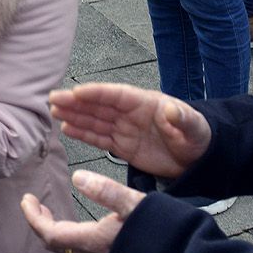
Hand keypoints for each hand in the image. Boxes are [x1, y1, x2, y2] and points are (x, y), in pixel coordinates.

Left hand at [20, 172, 143, 252]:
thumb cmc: (160, 232)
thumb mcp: (134, 203)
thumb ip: (106, 190)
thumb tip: (78, 177)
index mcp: (92, 240)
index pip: (50, 234)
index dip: (34, 218)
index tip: (26, 200)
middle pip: (55, 244)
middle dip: (40, 222)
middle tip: (34, 203)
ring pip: (66, 249)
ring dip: (53, 230)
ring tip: (49, 211)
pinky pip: (79, 251)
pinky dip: (68, 236)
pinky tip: (76, 226)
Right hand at [48, 82, 211, 179]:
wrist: (199, 159)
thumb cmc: (198, 137)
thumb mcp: (194, 127)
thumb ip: (183, 119)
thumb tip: (171, 109)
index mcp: (145, 103)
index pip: (116, 95)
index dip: (96, 93)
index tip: (76, 92)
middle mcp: (130, 113)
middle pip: (99, 105)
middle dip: (76, 102)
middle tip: (53, 98)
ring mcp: (125, 129)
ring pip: (94, 120)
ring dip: (74, 115)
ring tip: (53, 111)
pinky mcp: (123, 147)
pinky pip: (99, 138)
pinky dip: (82, 134)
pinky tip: (67, 128)